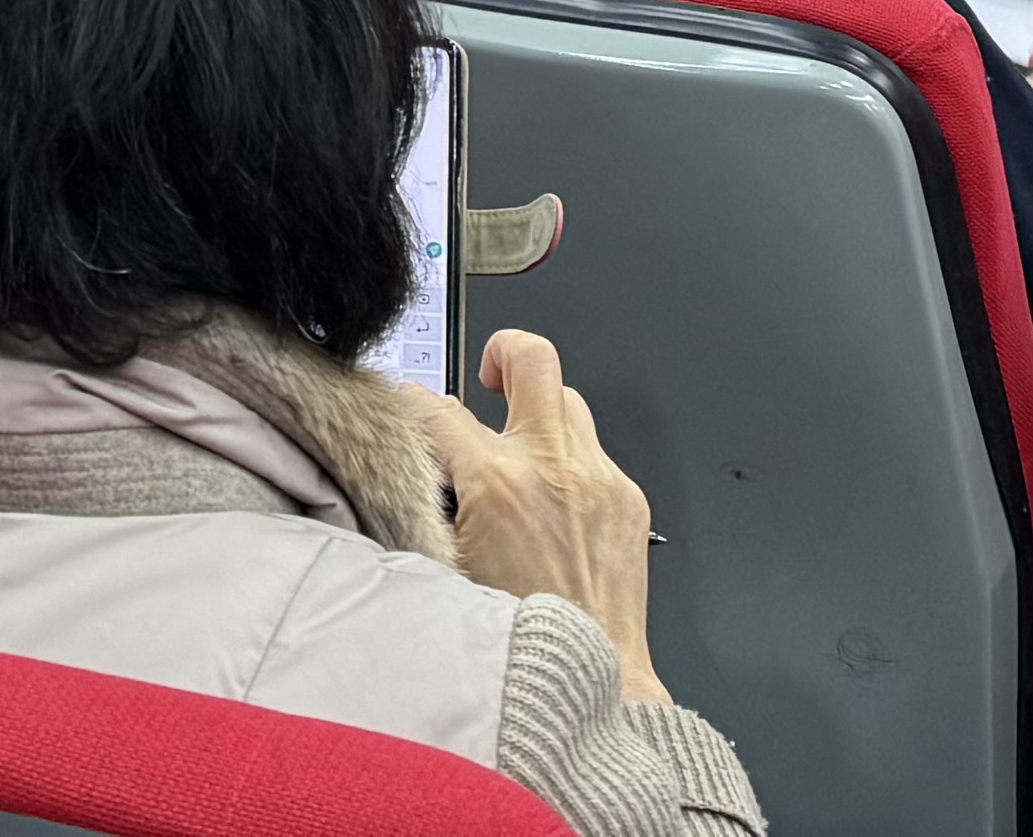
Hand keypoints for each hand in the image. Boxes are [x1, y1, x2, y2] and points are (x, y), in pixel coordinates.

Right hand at [422, 333, 667, 703]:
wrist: (592, 679)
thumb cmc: (517, 637)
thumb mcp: (444, 567)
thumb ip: (424, 506)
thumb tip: (407, 470)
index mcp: (498, 485)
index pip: (436, 408)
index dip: (409, 404)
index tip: (404, 411)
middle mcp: (553, 468)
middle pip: (533, 359)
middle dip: (504, 353)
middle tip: (488, 374)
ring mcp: (599, 479)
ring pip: (569, 402)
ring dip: (540, 416)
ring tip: (521, 448)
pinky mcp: (628, 498)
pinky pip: (594, 453)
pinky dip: (569, 465)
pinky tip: (555, 504)